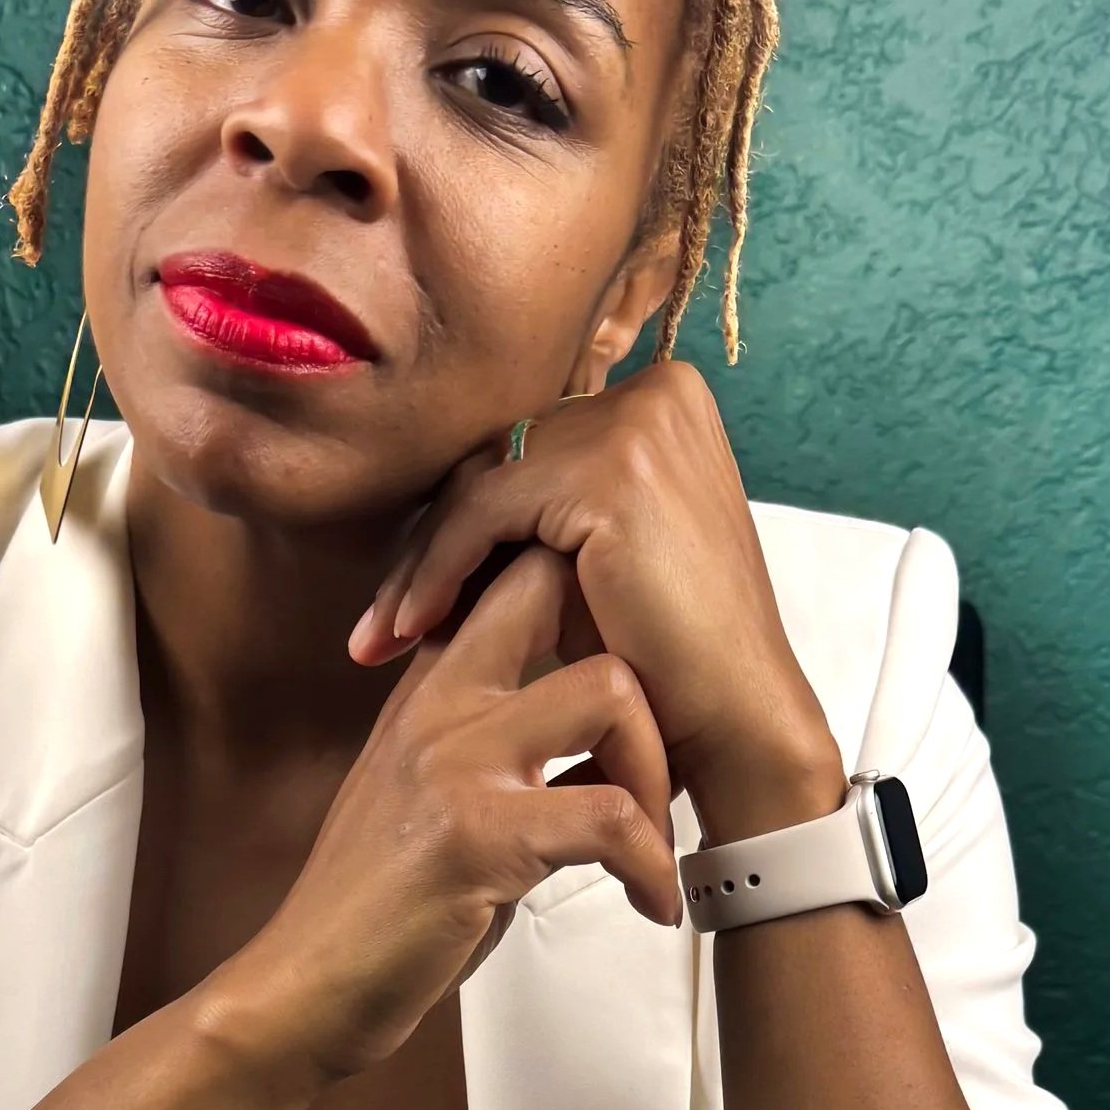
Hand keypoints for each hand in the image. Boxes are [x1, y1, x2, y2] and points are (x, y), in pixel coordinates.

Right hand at [220, 545, 679, 1085]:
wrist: (304, 989)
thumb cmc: (377, 912)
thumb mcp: (433, 800)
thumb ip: (498, 751)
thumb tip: (599, 738)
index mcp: (428, 694)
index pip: (511, 575)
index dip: (589, 601)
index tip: (637, 686)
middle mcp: (438, 709)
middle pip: (562, 592)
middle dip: (638, 668)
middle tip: (661, 767)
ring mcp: (456, 766)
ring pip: (610, 693)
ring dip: (660, 774)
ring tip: (656, 844)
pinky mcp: (477, 837)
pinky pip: (610, 819)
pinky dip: (652, 865)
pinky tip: (649, 904)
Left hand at [345, 359, 846, 837]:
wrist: (733, 719)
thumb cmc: (666, 660)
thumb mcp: (591, 562)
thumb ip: (533, 516)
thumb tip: (427, 517)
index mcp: (663, 397)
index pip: (524, 448)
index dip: (458, 524)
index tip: (403, 599)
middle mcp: (657, 390)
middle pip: (496, 459)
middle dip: (429, 547)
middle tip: (376, 626)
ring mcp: (638, 421)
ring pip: (479, 485)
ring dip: (420, 567)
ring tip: (378, 640)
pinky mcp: (611, 466)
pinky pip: (483, 512)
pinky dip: (437, 571)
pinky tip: (410, 629)